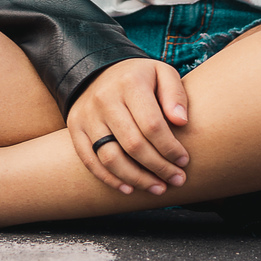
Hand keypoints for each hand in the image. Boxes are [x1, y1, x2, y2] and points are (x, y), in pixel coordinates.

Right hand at [67, 59, 190, 195]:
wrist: (97, 71)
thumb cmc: (139, 78)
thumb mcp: (162, 73)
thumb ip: (175, 95)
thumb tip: (181, 121)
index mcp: (130, 83)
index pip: (152, 125)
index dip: (170, 148)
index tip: (184, 161)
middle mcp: (105, 99)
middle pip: (133, 144)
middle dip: (158, 167)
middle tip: (177, 180)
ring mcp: (87, 115)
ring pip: (111, 157)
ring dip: (136, 179)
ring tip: (157, 188)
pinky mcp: (76, 128)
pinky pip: (90, 160)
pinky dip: (110, 179)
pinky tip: (129, 189)